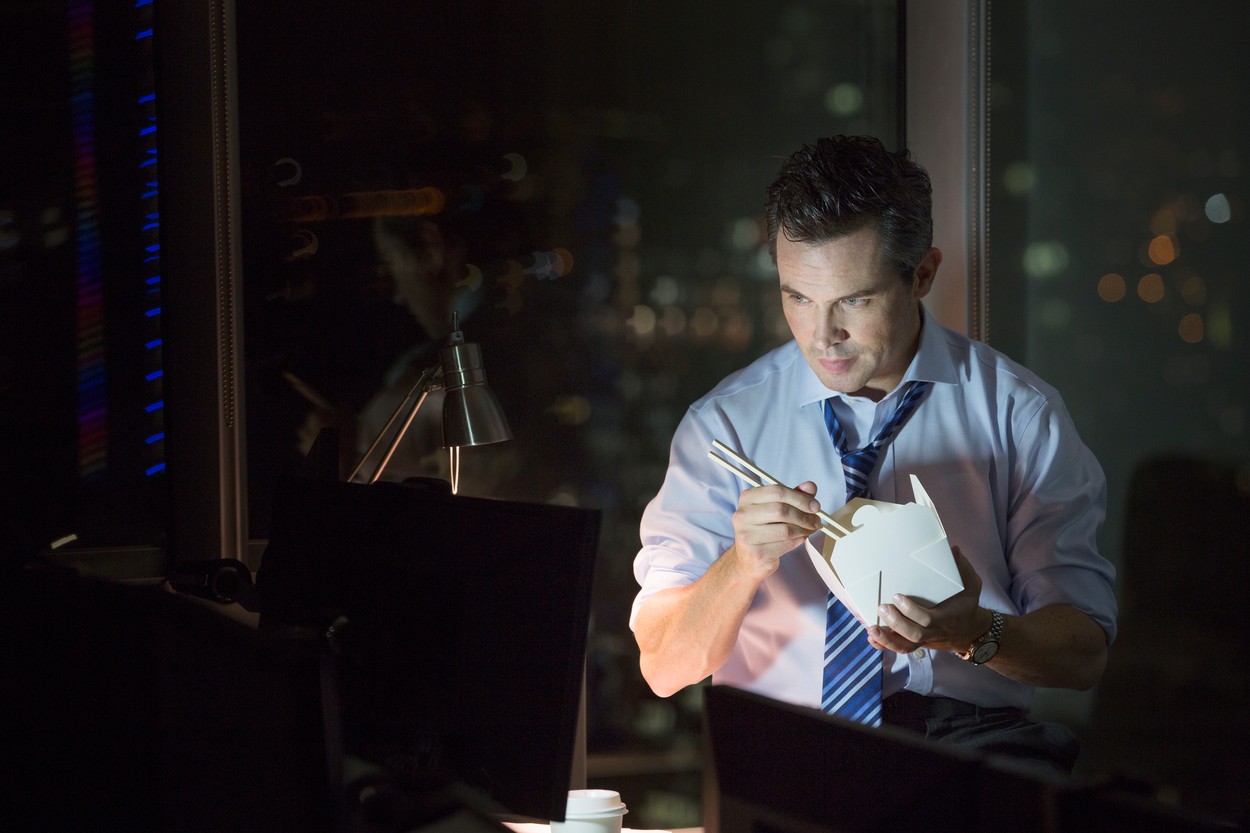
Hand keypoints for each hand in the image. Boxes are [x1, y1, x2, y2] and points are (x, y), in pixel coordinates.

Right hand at [727, 481, 822, 581]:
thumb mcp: (776, 507)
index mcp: (747, 498)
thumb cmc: (764, 529)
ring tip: (810, 529)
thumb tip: (810, 486)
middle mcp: (743, 515)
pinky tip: (801, 538)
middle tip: (816, 520)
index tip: (815, 506)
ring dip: (804, 530)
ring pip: (786, 529)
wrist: (748, 559)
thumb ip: (793, 495)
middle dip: (804, 515)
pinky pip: (786, 544)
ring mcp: (747, 535)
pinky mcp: (757, 553)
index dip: (800, 498)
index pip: (777, 491)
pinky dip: (799, 540)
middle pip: (781, 510)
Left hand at [866, 546, 988, 653]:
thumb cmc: (966, 604)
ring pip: (905, 646)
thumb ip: (963, 568)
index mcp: (945, 618)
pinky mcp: (917, 644)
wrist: (971, 631)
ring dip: (887, 639)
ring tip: (872, 629)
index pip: (927, 619)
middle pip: (913, 634)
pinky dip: (885, 645)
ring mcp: (924, 640)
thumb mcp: (971, 585)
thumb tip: (953, 549)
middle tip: (881, 607)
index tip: (896, 596)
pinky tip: (872, 637)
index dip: (911, 610)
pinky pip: (900, 649)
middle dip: (896, 623)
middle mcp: (934, 632)